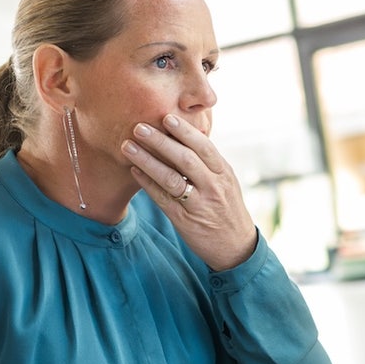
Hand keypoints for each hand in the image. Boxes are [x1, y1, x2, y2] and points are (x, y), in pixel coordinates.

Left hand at [122, 114, 256, 270]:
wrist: (236, 246)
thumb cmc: (227, 209)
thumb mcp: (226, 182)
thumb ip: (208, 163)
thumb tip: (187, 135)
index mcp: (223, 173)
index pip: (204, 146)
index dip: (185, 131)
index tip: (167, 117)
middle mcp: (213, 186)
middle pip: (185, 159)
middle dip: (161, 141)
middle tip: (139, 127)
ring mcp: (199, 204)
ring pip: (171, 178)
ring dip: (147, 160)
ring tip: (128, 146)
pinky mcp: (185, 220)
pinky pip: (163, 199)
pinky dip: (147, 184)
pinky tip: (134, 171)